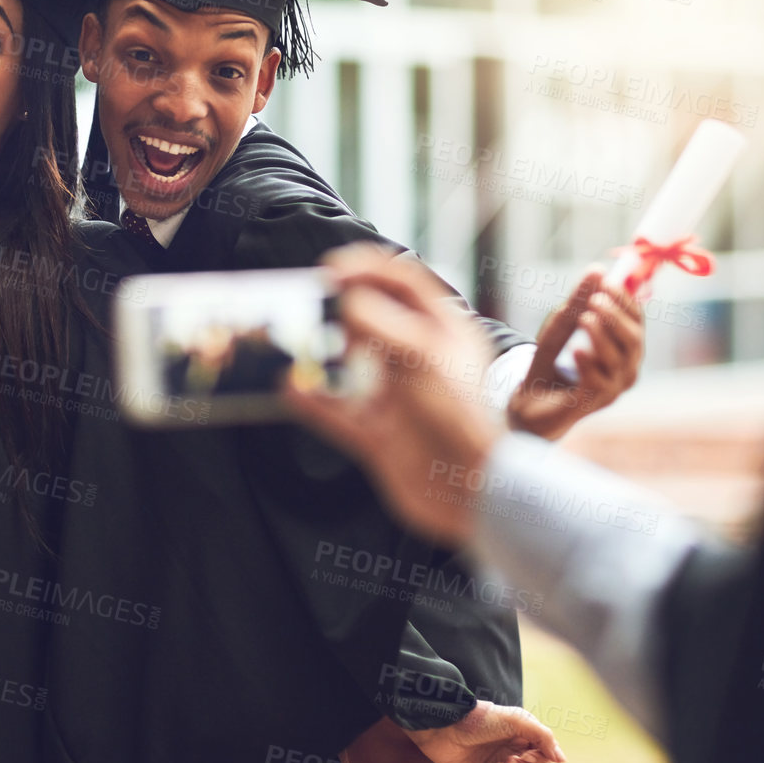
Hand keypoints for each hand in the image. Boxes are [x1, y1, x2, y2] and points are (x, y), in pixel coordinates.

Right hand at [283, 244, 502, 545]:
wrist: (474, 494)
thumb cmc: (460, 419)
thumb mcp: (420, 357)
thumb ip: (378, 324)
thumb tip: (344, 302)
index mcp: (443, 332)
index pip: (404, 282)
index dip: (367, 268)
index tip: (332, 269)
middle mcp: (420, 361)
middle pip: (373, 321)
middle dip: (339, 309)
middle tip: (308, 301)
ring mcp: (399, 399)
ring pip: (351, 367)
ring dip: (322, 356)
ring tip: (295, 342)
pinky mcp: (380, 436)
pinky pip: (337, 413)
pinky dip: (312, 401)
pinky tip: (290, 389)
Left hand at [405, 700, 565, 762]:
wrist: (442, 728)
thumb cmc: (477, 719)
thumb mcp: (515, 719)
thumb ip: (543, 736)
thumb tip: (562, 760)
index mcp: (524, 736)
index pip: (546, 757)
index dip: (539, 760)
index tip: (524, 753)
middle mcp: (515, 751)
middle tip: (508, 760)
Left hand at [507, 269, 644, 439]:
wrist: (528, 401)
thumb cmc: (550, 362)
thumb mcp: (561, 326)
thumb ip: (579, 302)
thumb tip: (597, 270)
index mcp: (624, 347)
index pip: (636, 320)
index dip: (625, 300)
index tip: (608, 281)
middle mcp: (626, 368)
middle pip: (634, 340)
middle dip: (616, 317)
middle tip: (596, 299)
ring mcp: (612, 388)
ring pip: (618, 360)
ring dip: (602, 337)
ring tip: (584, 318)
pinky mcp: (592, 403)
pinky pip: (597, 383)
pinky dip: (588, 365)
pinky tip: (577, 350)